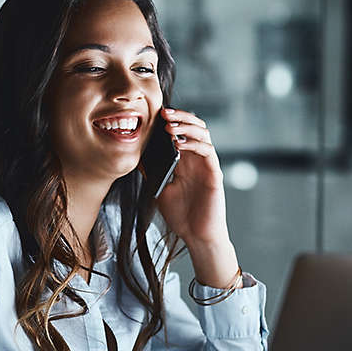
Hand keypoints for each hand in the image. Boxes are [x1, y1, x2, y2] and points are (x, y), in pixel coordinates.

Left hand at [154, 107, 228, 248]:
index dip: (172, 121)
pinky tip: (179, 143)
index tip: (155, 114)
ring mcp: (207, 165)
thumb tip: (137, 156)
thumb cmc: (181, 216)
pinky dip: (194, 143)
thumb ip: (152, 172)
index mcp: (185, 162)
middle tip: (163, 113)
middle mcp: (197, 160)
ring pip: (203, 134)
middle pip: (194, 127)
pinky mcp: (214, 173)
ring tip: (170, 125)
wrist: (196, 236)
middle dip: (180, 117)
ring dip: (187, 126)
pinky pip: (208, 151)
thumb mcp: (160, 190)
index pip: (181, 132)